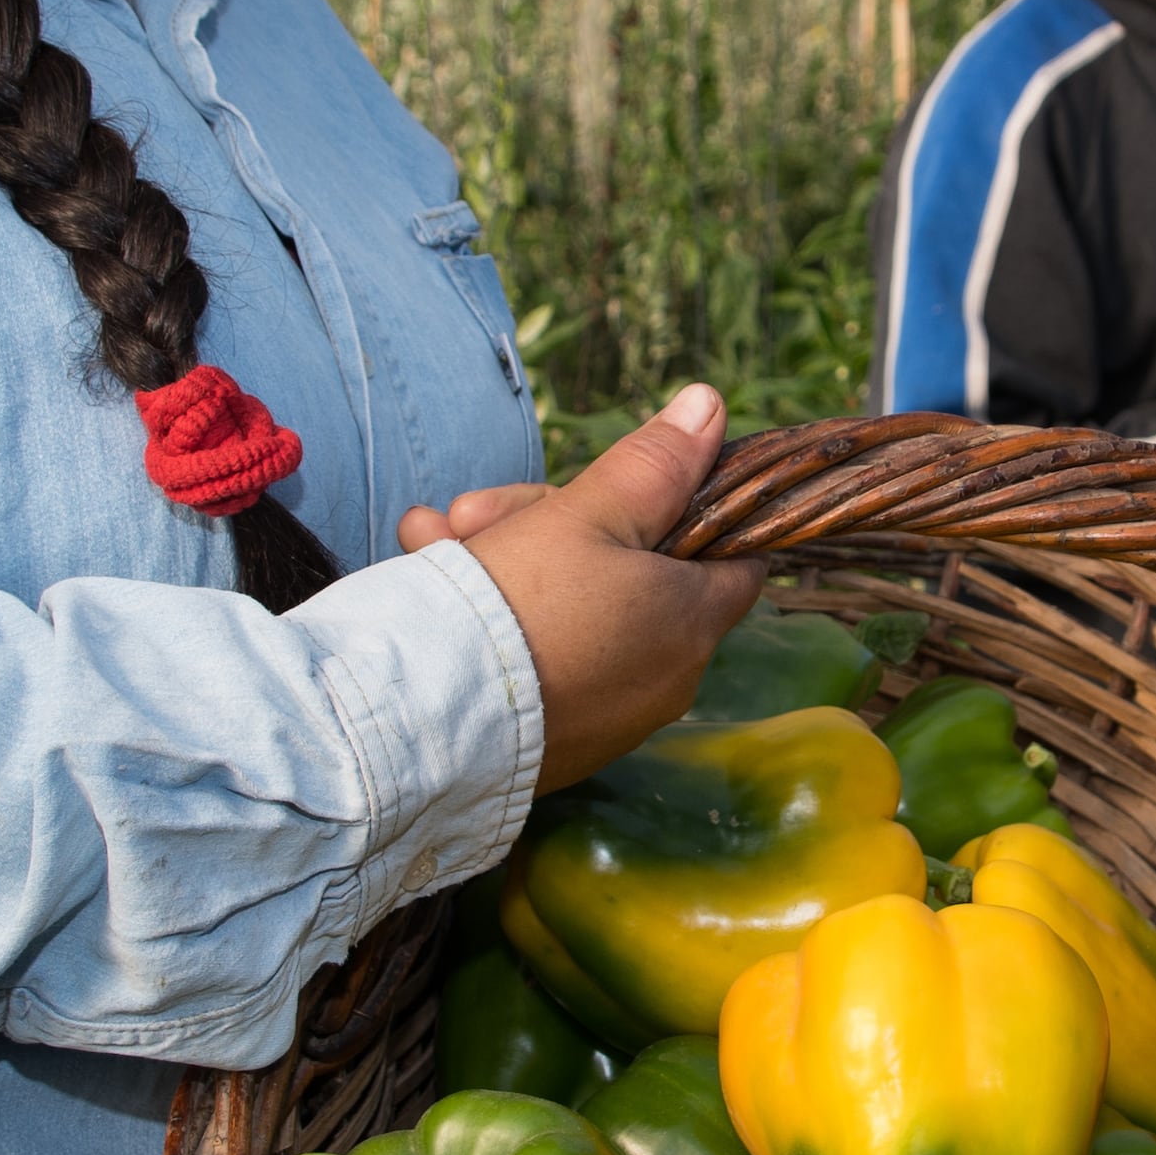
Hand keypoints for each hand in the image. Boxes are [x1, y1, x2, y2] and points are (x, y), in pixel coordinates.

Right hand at [403, 387, 762, 788]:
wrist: (421, 724)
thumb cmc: (516, 607)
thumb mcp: (584, 514)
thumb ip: (652, 464)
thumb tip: (711, 407)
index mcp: (692, 621)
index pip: (734, 555)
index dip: (691, 509)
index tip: (635, 485)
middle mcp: (667, 679)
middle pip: (632, 573)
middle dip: (552, 525)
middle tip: (474, 514)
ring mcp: (612, 719)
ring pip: (573, 611)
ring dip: (505, 564)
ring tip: (431, 540)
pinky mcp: (558, 747)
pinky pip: (542, 663)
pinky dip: (499, 626)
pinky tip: (429, 587)